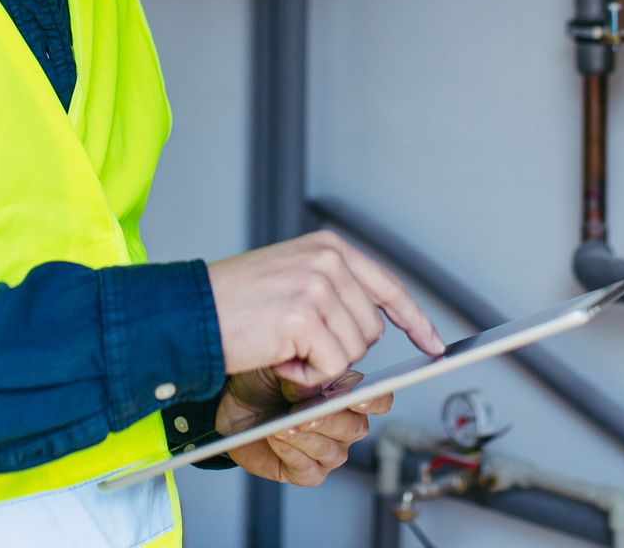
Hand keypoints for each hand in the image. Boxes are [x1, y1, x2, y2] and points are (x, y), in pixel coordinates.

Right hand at [207, 230, 443, 389]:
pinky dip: (303, 376)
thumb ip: (333, 292)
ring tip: (280, 346)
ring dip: (317, 364)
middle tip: (296, 344)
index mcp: (328, 248)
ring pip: (351, 353)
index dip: (414, 319)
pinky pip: (328, 368)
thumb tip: (370, 330)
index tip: (434, 343)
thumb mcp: (291, 280)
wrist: (189, 313)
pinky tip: (276, 357)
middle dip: (339, 350)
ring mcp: (317, 286)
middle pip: (370, 330)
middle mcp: (327, 260)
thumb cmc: (231, 304)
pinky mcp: (304, 317)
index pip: (386, 287)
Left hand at [216, 367, 392, 486]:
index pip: (379, 399)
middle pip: (356, 428)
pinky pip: (310, 471)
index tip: (356, 399)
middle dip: (328, 419)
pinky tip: (276, 438)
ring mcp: (328, 451)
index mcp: (347, 393)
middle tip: (304, 411)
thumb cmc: (263, 379)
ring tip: (282, 425)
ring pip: (333, 452)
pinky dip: (292, 454)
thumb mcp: (283, 362)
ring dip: (306, 438)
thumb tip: (320, 387)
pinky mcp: (306, 472)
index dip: (374, 401)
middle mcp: (344, 424)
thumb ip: (308, 371)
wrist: (233, 401)